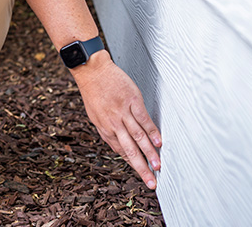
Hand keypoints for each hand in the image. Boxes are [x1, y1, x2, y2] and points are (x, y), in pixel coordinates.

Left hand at [72, 52, 161, 188]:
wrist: (91, 70)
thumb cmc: (93, 91)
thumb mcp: (95, 115)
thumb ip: (107, 130)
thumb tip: (117, 146)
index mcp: (104, 128)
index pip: (121, 151)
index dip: (132, 165)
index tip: (142, 176)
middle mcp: (113, 123)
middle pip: (130, 150)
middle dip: (142, 168)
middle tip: (152, 182)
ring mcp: (123, 112)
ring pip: (138, 137)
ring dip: (150, 153)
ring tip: (158, 166)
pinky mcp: (131, 101)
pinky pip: (144, 120)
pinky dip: (152, 132)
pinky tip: (159, 142)